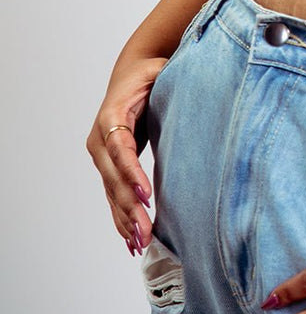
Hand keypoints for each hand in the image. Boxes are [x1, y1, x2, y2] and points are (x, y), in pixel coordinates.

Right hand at [86, 53, 167, 258]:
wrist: (130, 75)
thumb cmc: (149, 74)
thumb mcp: (158, 70)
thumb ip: (169, 75)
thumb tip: (196, 76)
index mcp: (111, 116)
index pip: (121, 149)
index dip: (132, 173)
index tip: (147, 194)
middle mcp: (100, 141)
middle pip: (114, 179)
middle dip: (130, 207)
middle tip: (147, 231)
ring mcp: (103, 157)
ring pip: (113, 194)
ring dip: (126, 219)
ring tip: (142, 243)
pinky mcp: (110, 169)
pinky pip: (114, 198)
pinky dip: (122, 219)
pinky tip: (131, 241)